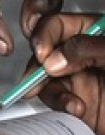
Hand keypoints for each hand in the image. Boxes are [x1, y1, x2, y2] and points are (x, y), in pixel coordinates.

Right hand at [25, 12, 104, 134]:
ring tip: (70, 104)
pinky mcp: (79, 102)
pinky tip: (75, 110)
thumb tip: (53, 57)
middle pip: (45, 49)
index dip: (45, 35)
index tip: (42, 52)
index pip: (58, 24)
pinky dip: (59, 104)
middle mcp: (83, 53)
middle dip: (39, 64)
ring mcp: (80, 78)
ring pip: (44, 76)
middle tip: (40, 78)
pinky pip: (55, 99)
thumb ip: (88, 49)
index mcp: (95, 32)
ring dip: (49, 89)